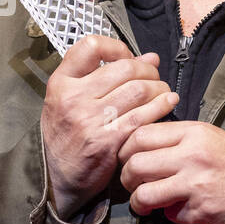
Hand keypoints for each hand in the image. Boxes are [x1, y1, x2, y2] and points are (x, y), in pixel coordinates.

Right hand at [41, 35, 176, 218]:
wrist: (56, 177)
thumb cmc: (65, 135)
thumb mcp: (66, 99)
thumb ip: (100, 76)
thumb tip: (149, 57)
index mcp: (61, 83)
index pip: (91, 46)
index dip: (117, 47)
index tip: (128, 57)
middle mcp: (73, 98)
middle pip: (124, 68)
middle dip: (147, 70)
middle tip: (154, 76)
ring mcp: (90, 120)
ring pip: (138, 90)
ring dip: (158, 87)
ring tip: (163, 90)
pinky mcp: (108, 141)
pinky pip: (143, 116)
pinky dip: (161, 105)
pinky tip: (168, 103)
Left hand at [118, 121, 224, 223]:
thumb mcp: (207, 136)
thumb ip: (175, 138)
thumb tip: (139, 145)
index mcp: (191, 133)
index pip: (140, 135)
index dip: (125, 149)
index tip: (125, 158)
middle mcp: (191, 156)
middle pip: (135, 165)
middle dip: (126, 178)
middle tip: (131, 184)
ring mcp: (195, 184)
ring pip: (144, 194)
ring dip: (139, 202)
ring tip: (143, 203)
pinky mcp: (201, 210)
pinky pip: (170, 215)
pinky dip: (171, 215)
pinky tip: (182, 210)